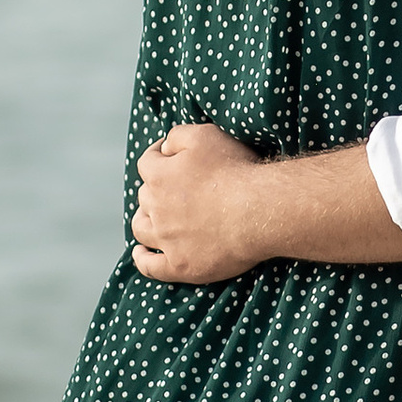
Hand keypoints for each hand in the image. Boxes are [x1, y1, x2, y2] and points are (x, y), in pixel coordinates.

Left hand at [131, 125, 265, 283]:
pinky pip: (151, 267)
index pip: (147, 163)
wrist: (259, 210)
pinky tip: (142, 253)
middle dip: (156, 189)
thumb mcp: (205, 135)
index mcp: (160, 176)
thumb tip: (165, 147)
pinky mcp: (181, 265)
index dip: (158, 156)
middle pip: (145, 197)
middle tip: (176, 189)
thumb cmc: (236, 171)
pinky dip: (143, 259)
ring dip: (144, 221)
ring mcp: (167, 239)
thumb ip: (177, 136)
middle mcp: (156, 208)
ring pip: (142, 229)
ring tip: (152, 219)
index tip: (169, 155)